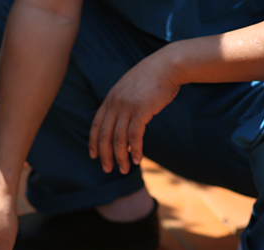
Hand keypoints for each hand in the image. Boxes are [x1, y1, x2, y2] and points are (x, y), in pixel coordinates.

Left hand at [89, 49, 180, 174]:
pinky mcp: (141, 110)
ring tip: (124, 169)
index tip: (93, 155)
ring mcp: (127, 107)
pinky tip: (137, 159)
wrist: (170, 64)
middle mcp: (115, 103)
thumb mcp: (131, 87)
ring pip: (118, 139)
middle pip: (104, 135)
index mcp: (111, 98)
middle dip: (104, 155)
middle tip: (107, 169)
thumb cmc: (154, 76)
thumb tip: (122, 118)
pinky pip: (134, 136)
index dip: (93, 141)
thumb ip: (122, 101)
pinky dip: (135, 150)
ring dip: (120, 157)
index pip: (96, 124)